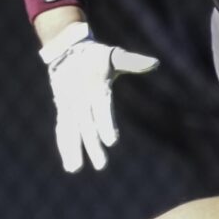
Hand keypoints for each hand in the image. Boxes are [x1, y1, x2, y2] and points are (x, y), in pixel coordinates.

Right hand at [39, 20, 159, 172]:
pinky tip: (69, 162)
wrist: (67, 49)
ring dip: (72, 149)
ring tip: (75, 169)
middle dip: (92, 145)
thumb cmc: (97, 56)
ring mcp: (69, 104)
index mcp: (95, 85)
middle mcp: (80, 97)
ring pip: (70, 129)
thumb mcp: (114, 56)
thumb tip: (156, 63)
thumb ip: (133, 62)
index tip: (112, 142)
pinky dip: (64, 145)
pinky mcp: (62, 108)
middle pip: (86, 124)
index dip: (106, 124)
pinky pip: (62, 128)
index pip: (101, 107)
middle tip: (101, 165)